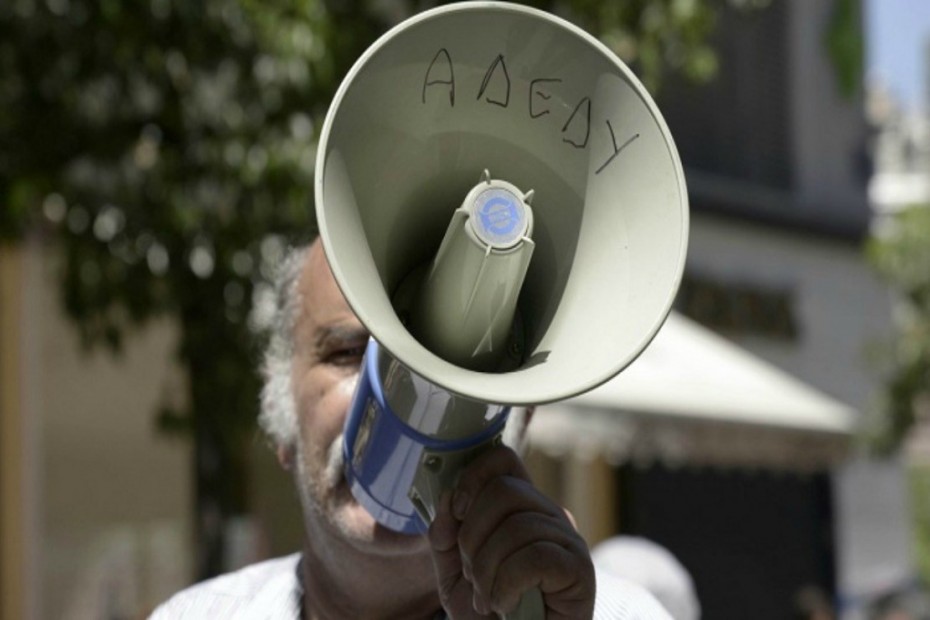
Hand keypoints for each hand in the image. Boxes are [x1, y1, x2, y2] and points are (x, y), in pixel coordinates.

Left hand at [427, 445, 594, 618]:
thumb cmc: (488, 612)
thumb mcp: (453, 573)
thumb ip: (444, 536)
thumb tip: (448, 499)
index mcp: (520, 508)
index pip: (503, 461)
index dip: (474, 476)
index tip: (458, 510)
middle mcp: (549, 515)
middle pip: (504, 491)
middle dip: (474, 537)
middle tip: (473, 575)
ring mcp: (569, 541)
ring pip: (517, 526)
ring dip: (487, 570)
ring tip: (487, 599)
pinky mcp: (580, 570)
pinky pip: (536, 557)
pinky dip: (507, 585)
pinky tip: (505, 605)